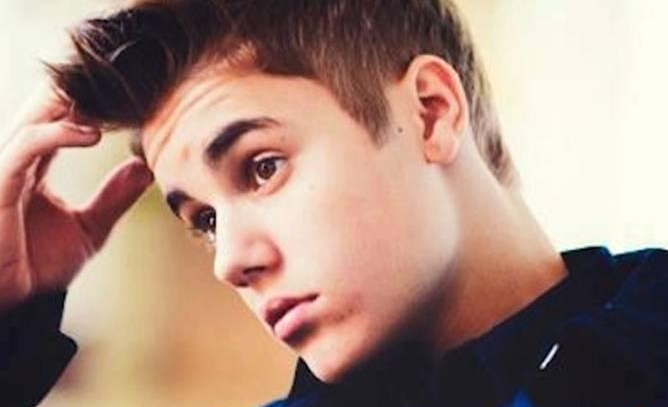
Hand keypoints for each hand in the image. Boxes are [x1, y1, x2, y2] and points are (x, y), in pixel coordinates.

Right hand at [0, 85, 152, 311]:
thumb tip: (143, 168)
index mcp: (32, 166)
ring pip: (35, 117)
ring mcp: (4, 168)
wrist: (13, 303)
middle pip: (45, 109)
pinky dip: (58, 134)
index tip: (129, 96)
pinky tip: (92, 134)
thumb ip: (113, 197)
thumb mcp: (89, 228)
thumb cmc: (35, 266)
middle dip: (79, 91)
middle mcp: (16, 160)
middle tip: (119, 80)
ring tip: (110, 95)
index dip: (90, 105)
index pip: (60, 121)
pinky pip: (26, 145)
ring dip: (71, 102)